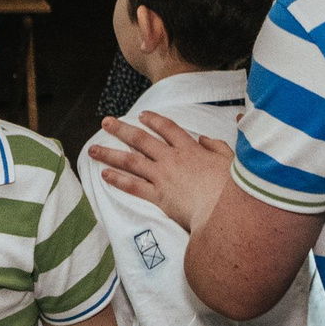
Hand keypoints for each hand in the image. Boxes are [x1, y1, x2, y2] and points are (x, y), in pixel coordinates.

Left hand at [87, 112, 234, 232]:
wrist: (224, 209)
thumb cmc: (231, 186)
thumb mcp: (230, 160)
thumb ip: (215, 146)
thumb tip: (203, 139)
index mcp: (190, 149)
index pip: (168, 128)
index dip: (153, 120)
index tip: (142, 115)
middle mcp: (171, 159)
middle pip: (141, 139)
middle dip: (121, 129)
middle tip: (105, 122)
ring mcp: (162, 177)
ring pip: (131, 161)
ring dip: (109, 153)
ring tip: (93, 148)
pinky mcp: (157, 196)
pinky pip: (132, 186)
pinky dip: (117, 180)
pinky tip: (103, 174)